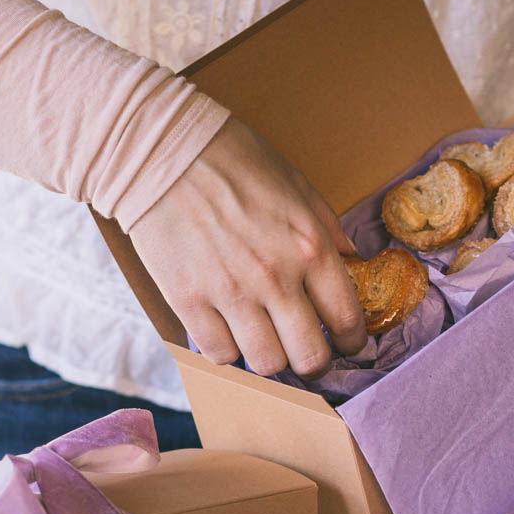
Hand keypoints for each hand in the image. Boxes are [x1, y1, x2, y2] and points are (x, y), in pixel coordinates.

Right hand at [129, 115, 367, 377]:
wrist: (161, 149)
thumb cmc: (232, 158)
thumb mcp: (295, 182)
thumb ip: (326, 227)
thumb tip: (352, 260)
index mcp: (309, 246)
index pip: (346, 319)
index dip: (352, 341)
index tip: (346, 343)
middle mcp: (275, 277)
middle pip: (309, 357)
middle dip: (314, 361)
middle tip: (307, 352)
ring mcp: (230, 292)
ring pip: (265, 364)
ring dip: (269, 357)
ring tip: (264, 339)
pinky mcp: (188, 301)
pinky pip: (219, 354)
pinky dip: (227, 348)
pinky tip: (227, 329)